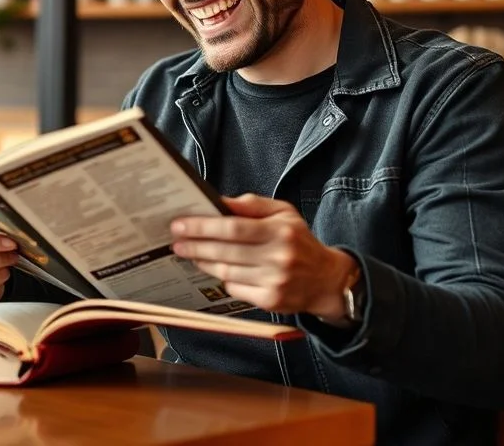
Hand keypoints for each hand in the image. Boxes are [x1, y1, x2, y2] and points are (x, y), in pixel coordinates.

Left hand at [171, 193, 359, 320]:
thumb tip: (219, 202)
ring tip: (190, 253)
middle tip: (176, 241)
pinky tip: (214, 269)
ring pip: (226, 271)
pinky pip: (235, 288)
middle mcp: (279, 256)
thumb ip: (252, 205)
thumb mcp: (283, 213)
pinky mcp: (271, 301)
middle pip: (225, 251)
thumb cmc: (299, 241)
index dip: (202, 226)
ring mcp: (275, 281)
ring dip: (203, 262)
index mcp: (281, 231)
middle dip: (195, 245)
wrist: (327, 280)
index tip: (180, 224)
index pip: (233, 227)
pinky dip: (223, 279)